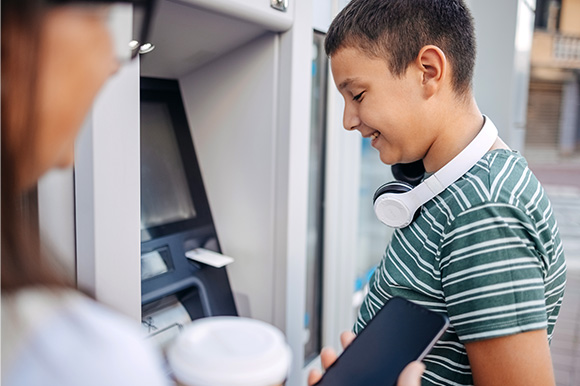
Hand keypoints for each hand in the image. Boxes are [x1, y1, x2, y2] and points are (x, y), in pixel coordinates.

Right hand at [307, 331, 424, 385]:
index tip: (373, 334)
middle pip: (357, 372)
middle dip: (349, 351)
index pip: (380, 370)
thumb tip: (417, 366)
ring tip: (328, 353)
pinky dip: (315, 381)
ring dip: (330, 364)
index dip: (375, 352)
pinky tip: (316, 374)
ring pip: (336, 380)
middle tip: (347, 337)